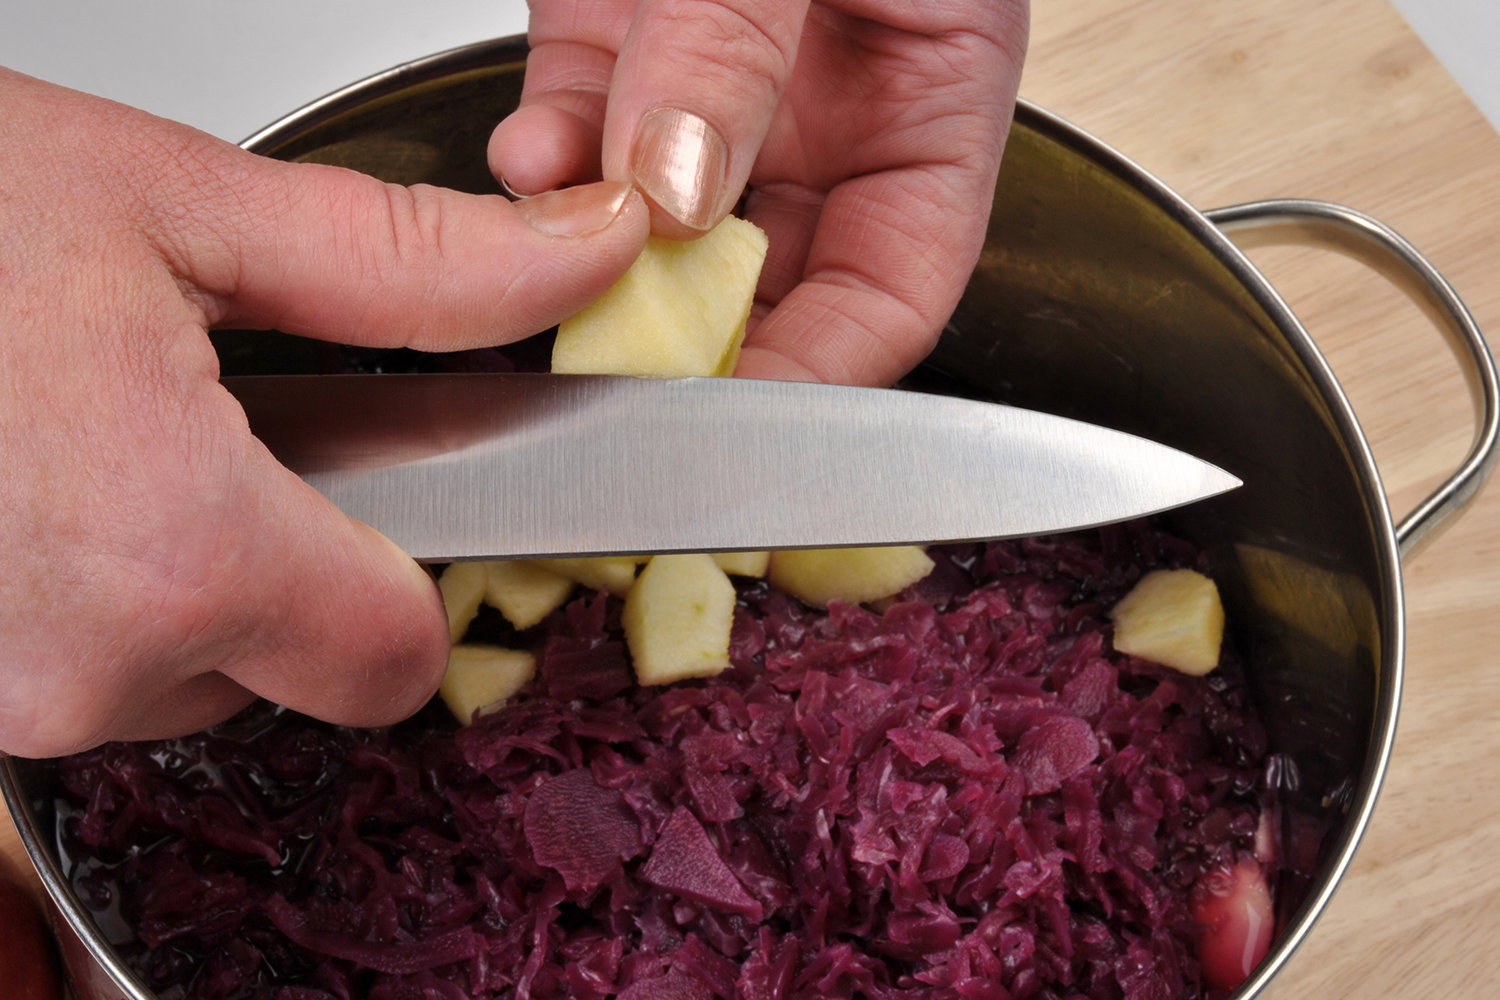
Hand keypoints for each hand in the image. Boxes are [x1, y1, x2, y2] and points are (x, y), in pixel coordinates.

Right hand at [0, 68, 648, 756]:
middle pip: (289, 663)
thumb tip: (574, 256)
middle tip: (197, 418)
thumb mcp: (174, 205)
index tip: (391, 497)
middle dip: (280, 557)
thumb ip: (407, 266)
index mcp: (171, 548)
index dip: (412, 575)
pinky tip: (32, 474)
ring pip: (175, 667)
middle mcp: (74, 660)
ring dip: (166, 564)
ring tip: (85, 430)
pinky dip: (77, 582)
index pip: (395, 657)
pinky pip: (68, 659)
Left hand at [489, 0, 1027, 385]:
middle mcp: (829, 102)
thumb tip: (683, 181)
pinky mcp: (617, 35)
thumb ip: (742, 39)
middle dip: (697, 334)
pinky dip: (545, 165)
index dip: (828, 372)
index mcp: (934, 85)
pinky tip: (530, 165)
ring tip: (568, 264)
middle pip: (777, 282)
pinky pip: (582, 137)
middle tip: (626, 369)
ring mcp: (718, 78)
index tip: (740, 414)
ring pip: (665, 224)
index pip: (901, 284)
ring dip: (606, 257)